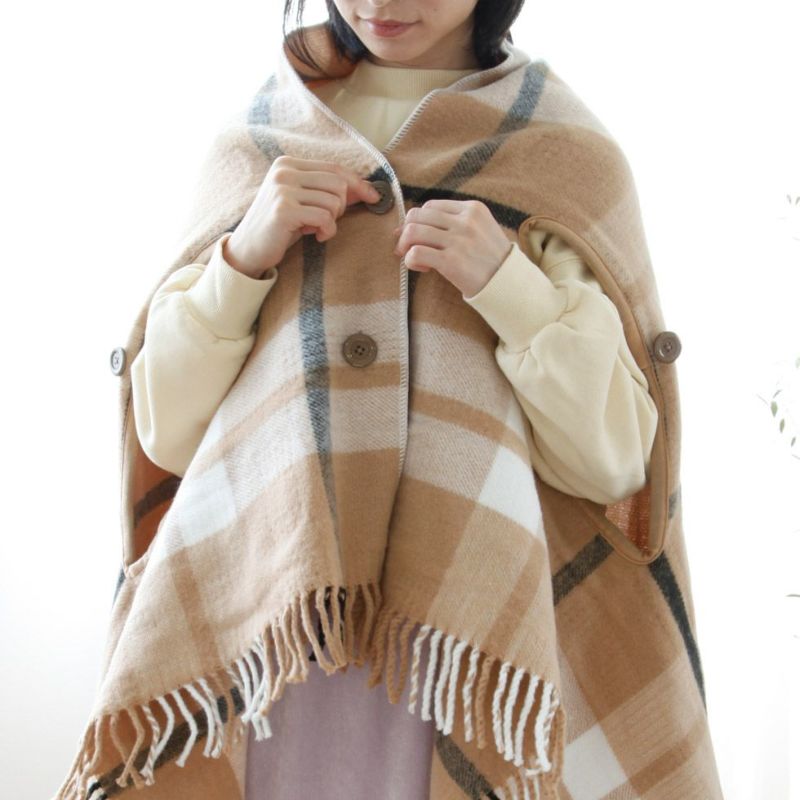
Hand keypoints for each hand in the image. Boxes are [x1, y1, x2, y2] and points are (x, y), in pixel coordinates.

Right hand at [223, 156, 380, 278]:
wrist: (248, 249)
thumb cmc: (280, 227)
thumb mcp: (303, 203)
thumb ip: (327, 192)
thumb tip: (366, 189)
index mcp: (288, 163)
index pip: (334, 168)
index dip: (358, 183)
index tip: (373, 197)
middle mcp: (284, 171)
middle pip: (338, 183)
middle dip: (340, 207)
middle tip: (325, 222)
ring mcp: (282, 189)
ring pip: (333, 201)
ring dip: (332, 221)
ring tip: (316, 229)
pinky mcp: (284, 210)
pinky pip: (325, 217)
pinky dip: (327, 231)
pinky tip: (315, 236)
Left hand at [392, 199, 512, 296]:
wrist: (508, 284)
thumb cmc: (490, 260)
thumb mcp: (481, 229)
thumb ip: (453, 223)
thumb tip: (406, 226)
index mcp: (473, 209)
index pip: (431, 206)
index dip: (418, 221)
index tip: (418, 237)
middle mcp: (465, 221)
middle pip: (417, 215)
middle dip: (406, 232)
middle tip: (407, 248)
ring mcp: (458, 240)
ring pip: (413, 231)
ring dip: (406, 246)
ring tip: (414, 258)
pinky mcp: (451, 261)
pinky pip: (416, 253)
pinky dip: (411, 261)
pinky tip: (423, 268)